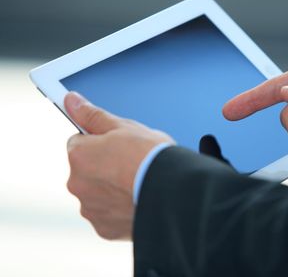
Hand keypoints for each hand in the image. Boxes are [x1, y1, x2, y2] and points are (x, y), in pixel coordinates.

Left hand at [64, 92, 174, 239]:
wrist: (173, 192)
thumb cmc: (150, 157)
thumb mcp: (124, 127)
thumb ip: (93, 115)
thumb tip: (71, 101)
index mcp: (79, 155)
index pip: (79, 143)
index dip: (100, 142)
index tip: (116, 145)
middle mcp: (77, 184)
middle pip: (87, 170)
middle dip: (104, 166)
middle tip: (131, 163)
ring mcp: (90, 208)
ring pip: (97, 193)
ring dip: (111, 188)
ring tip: (137, 183)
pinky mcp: (104, 228)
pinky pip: (108, 214)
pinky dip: (119, 208)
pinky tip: (136, 199)